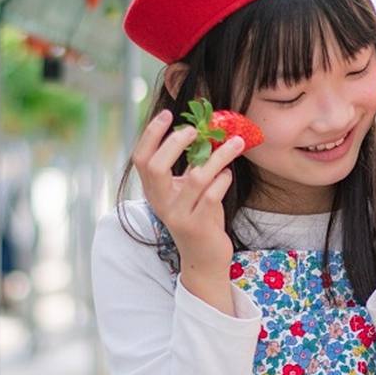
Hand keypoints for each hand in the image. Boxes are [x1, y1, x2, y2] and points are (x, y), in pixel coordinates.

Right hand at [132, 109, 243, 280]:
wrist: (204, 259)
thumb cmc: (199, 217)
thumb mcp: (188, 191)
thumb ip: (190, 166)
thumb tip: (205, 130)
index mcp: (154, 190)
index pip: (141, 158)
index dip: (151, 135)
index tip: (167, 115)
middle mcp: (161, 203)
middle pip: (155, 167)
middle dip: (174, 143)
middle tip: (194, 129)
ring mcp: (178, 216)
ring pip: (195, 178)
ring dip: (217, 157)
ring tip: (234, 143)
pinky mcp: (198, 226)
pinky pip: (212, 196)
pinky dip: (223, 180)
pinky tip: (228, 174)